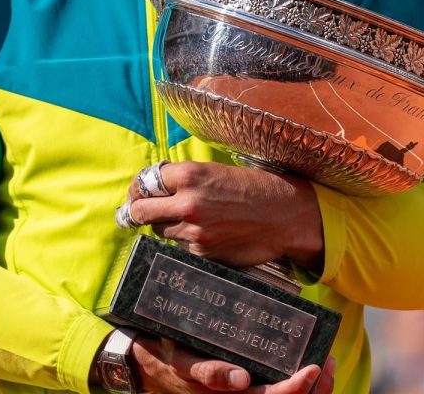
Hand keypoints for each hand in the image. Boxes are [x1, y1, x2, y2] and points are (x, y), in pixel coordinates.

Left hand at [123, 162, 322, 270]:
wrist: (286, 215)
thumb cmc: (255, 189)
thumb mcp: (216, 172)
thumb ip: (185, 180)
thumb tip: (156, 189)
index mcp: (189, 175)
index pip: (145, 182)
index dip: (138, 188)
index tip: (137, 193)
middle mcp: (187, 202)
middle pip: (141, 210)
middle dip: (139, 211)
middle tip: (140, 211)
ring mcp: (193, 230)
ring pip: (160, 230)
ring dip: (167, 226)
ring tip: (190, 219)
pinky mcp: (202, 251)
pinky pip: (180, 246)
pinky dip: (186, 240)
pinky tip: (207, 232)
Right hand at [133, 335, 334, 393]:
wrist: (149, 364)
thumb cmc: (167, 356)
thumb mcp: (182, 362)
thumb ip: (208, 372)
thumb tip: (240, 380)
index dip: (294, 389)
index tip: (312, 370)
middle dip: (313, 388)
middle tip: (328, 362)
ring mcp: (243, 393)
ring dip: (312, 387)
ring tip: (328, 362)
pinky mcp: (244, 387)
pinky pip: (273, 390)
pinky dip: (300, 384)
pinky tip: (313, 367)